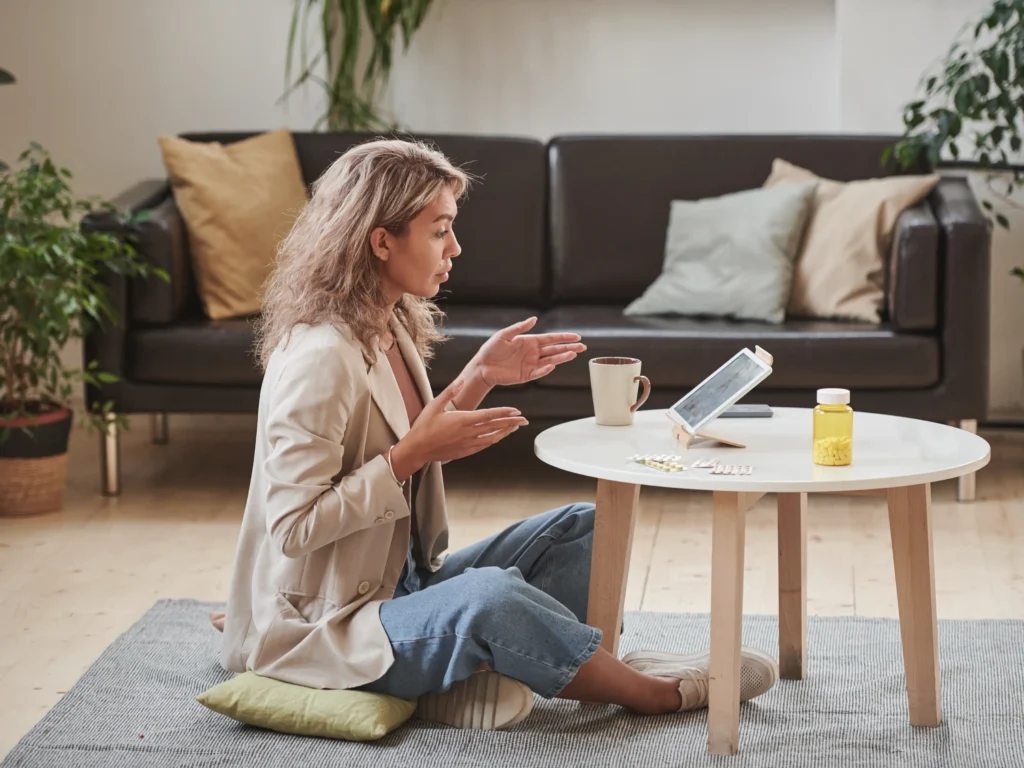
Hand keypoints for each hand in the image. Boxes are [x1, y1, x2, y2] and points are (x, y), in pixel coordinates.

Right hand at [389, 381, 527, 478]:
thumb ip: (450, 391)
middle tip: (524, 420)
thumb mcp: (434, 404)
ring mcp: (468, 444)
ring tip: (515, 428)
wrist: (417, 449)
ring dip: (505, 432)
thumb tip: (462, 379)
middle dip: (511, 422)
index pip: (489, 415)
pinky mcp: (465, 451)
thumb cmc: (424, 426)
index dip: (504, 412)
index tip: (516, 410)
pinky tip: (499, 437)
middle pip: (495, 427)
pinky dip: (494, 440)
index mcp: (463, 420)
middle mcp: (469, 433)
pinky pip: (484, 446)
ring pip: (493, 438)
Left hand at [471, 317, 585, 386]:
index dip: (564, 337)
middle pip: (555, 350)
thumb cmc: (491, 349)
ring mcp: (531, 364)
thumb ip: (519, 327)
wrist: (482, 366)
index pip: (551, 339)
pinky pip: (539, 372)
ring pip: (550, 360)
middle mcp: (533, 353)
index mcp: (530, 341)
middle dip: (569, 348)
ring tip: (574, 354)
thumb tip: (534, 319)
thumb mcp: (504, 335)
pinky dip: (546, 369)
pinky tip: (553, 365)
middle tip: (582, 347)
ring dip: (562, 358)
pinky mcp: (526, 375)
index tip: (577, 336)